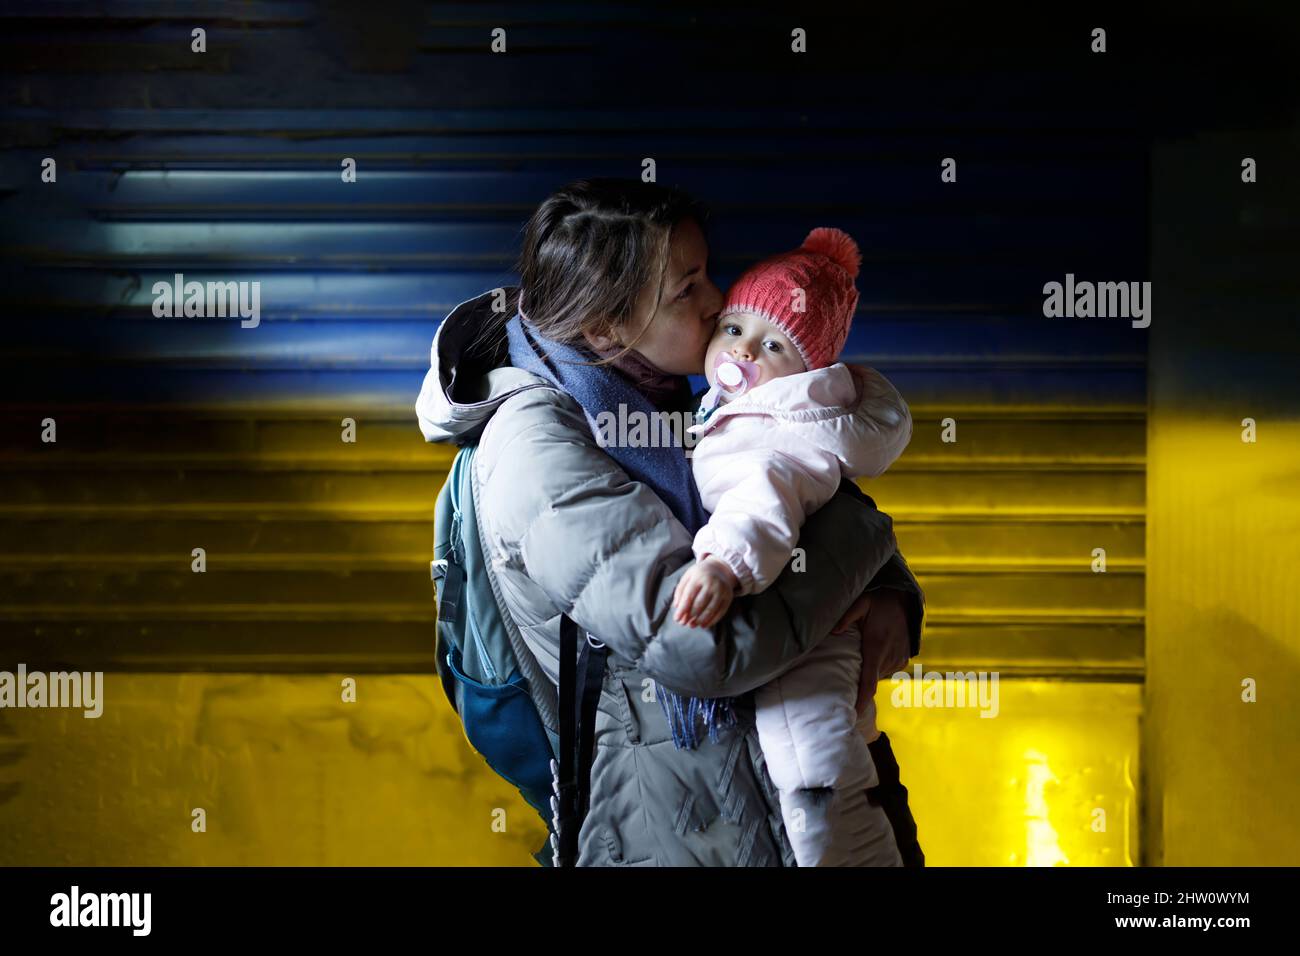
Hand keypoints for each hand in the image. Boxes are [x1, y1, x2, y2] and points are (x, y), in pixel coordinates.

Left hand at [672, 556, 737, 628]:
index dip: (682, 609)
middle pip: (699, 604)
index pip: (689, 596)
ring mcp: (721, 591)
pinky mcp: (728, 597)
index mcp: (699, 577)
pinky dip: (711, 621)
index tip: (677, 619)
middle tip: (683, 623)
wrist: (720, 568)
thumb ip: (680, 591)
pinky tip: (703, 625)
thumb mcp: (688, 577)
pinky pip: (720, 612)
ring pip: (710, 610)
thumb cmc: (699, 575)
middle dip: (690, 616)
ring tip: (692, 625)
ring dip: (699, 620)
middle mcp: (711, 583)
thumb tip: (676, 607)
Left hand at [848, 589, 910, 717]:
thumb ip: (846, 617)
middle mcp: (890, 657)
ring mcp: (899, 659)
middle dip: (858, 680)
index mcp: (876, 647)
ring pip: (878, 675)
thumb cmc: (878, 602)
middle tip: (843, 673)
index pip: (869, 681)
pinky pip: (887, 669)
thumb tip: (833, 632)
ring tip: (860, 656)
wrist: (904, 599)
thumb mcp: (860, 603)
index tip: (855, 713)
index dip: (862, 699)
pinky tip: (873, 652)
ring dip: (869, 670)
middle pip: (870, 680)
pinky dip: (878, 666)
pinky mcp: (904, 659)